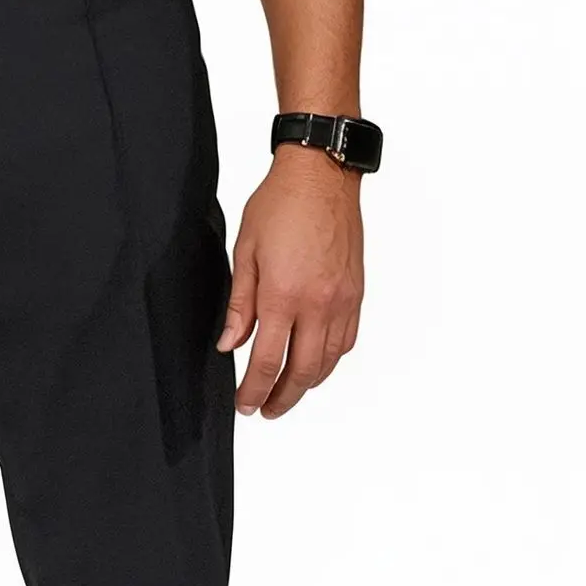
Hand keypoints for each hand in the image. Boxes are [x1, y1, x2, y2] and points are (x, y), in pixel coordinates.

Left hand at [216, 145, 363, 417]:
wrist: (321, 176)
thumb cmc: (279, 203)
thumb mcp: (245, 249)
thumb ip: (239, 303)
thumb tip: (229, 344)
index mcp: (283, 294)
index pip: (267, 361)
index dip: (254, 390)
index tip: (244, 405)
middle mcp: (318, 304)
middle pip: (301, 373)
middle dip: (281, 399)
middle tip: (265, 410)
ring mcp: (342, 301)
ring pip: (327, 363)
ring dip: (307, 385)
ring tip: (287, 393)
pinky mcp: (356, 294)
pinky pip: (346, 342)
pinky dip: (329, 361)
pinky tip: (316, 362)